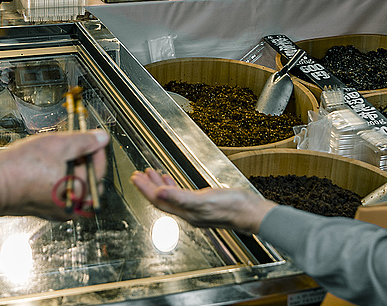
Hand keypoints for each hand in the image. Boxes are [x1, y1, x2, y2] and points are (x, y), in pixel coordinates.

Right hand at [0, 130, 109, 219]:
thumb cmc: (22, 166)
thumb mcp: (57, 145)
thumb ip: (84, 141)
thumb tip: (103, 138)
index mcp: (81, 193)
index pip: (100, 168)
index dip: (96, 149)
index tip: (90, 137)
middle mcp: (72, 207)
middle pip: (90, 180)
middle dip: (85, 161)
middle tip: (71, 146)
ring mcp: (58, 211)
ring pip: (75, 186)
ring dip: (72, 170)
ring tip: (56, 156)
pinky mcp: (46, 210)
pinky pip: (62, 194)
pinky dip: (60, 180)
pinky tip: (46, 168)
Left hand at [130, 168, 276, 233]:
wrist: (251, 212)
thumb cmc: (232, 207)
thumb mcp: (204, 199)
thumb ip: (180, 196)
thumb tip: (160, 192)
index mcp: (186, 212)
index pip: (159, 200)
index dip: (145, 189)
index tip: (135, 178)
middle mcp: (187, 212)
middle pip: (162, 199)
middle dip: (148, 186)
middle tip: (137, 175)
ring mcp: (194, 208)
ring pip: (170, 196)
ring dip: (159, 184)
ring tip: (150, 173)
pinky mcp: (202, 203)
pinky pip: (181, 194)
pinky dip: (173, 185)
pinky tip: (171, 179)